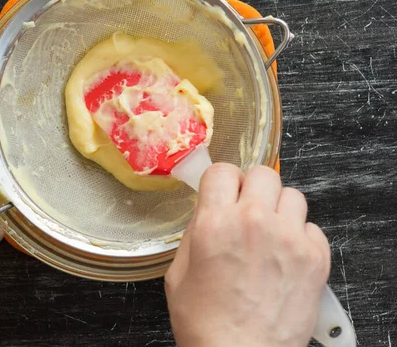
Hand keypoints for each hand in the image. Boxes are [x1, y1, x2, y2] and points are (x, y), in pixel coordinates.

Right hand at [165, 164, 330, 346]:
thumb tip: (208, 211)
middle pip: (263, 173)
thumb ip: (194, 233)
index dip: (221, 181)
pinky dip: (300, 236)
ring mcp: (290, 238)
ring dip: (278, 209)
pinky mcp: (316, 258)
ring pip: (292, 195)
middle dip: (252, 188)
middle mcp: (254, 222)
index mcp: (215, 223)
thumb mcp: (178, 274)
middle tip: (246, 209)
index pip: (223, 171)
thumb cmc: (206, 324)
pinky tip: (286, 256)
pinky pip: (312, 227)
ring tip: (270, 233)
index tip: (222, 192)